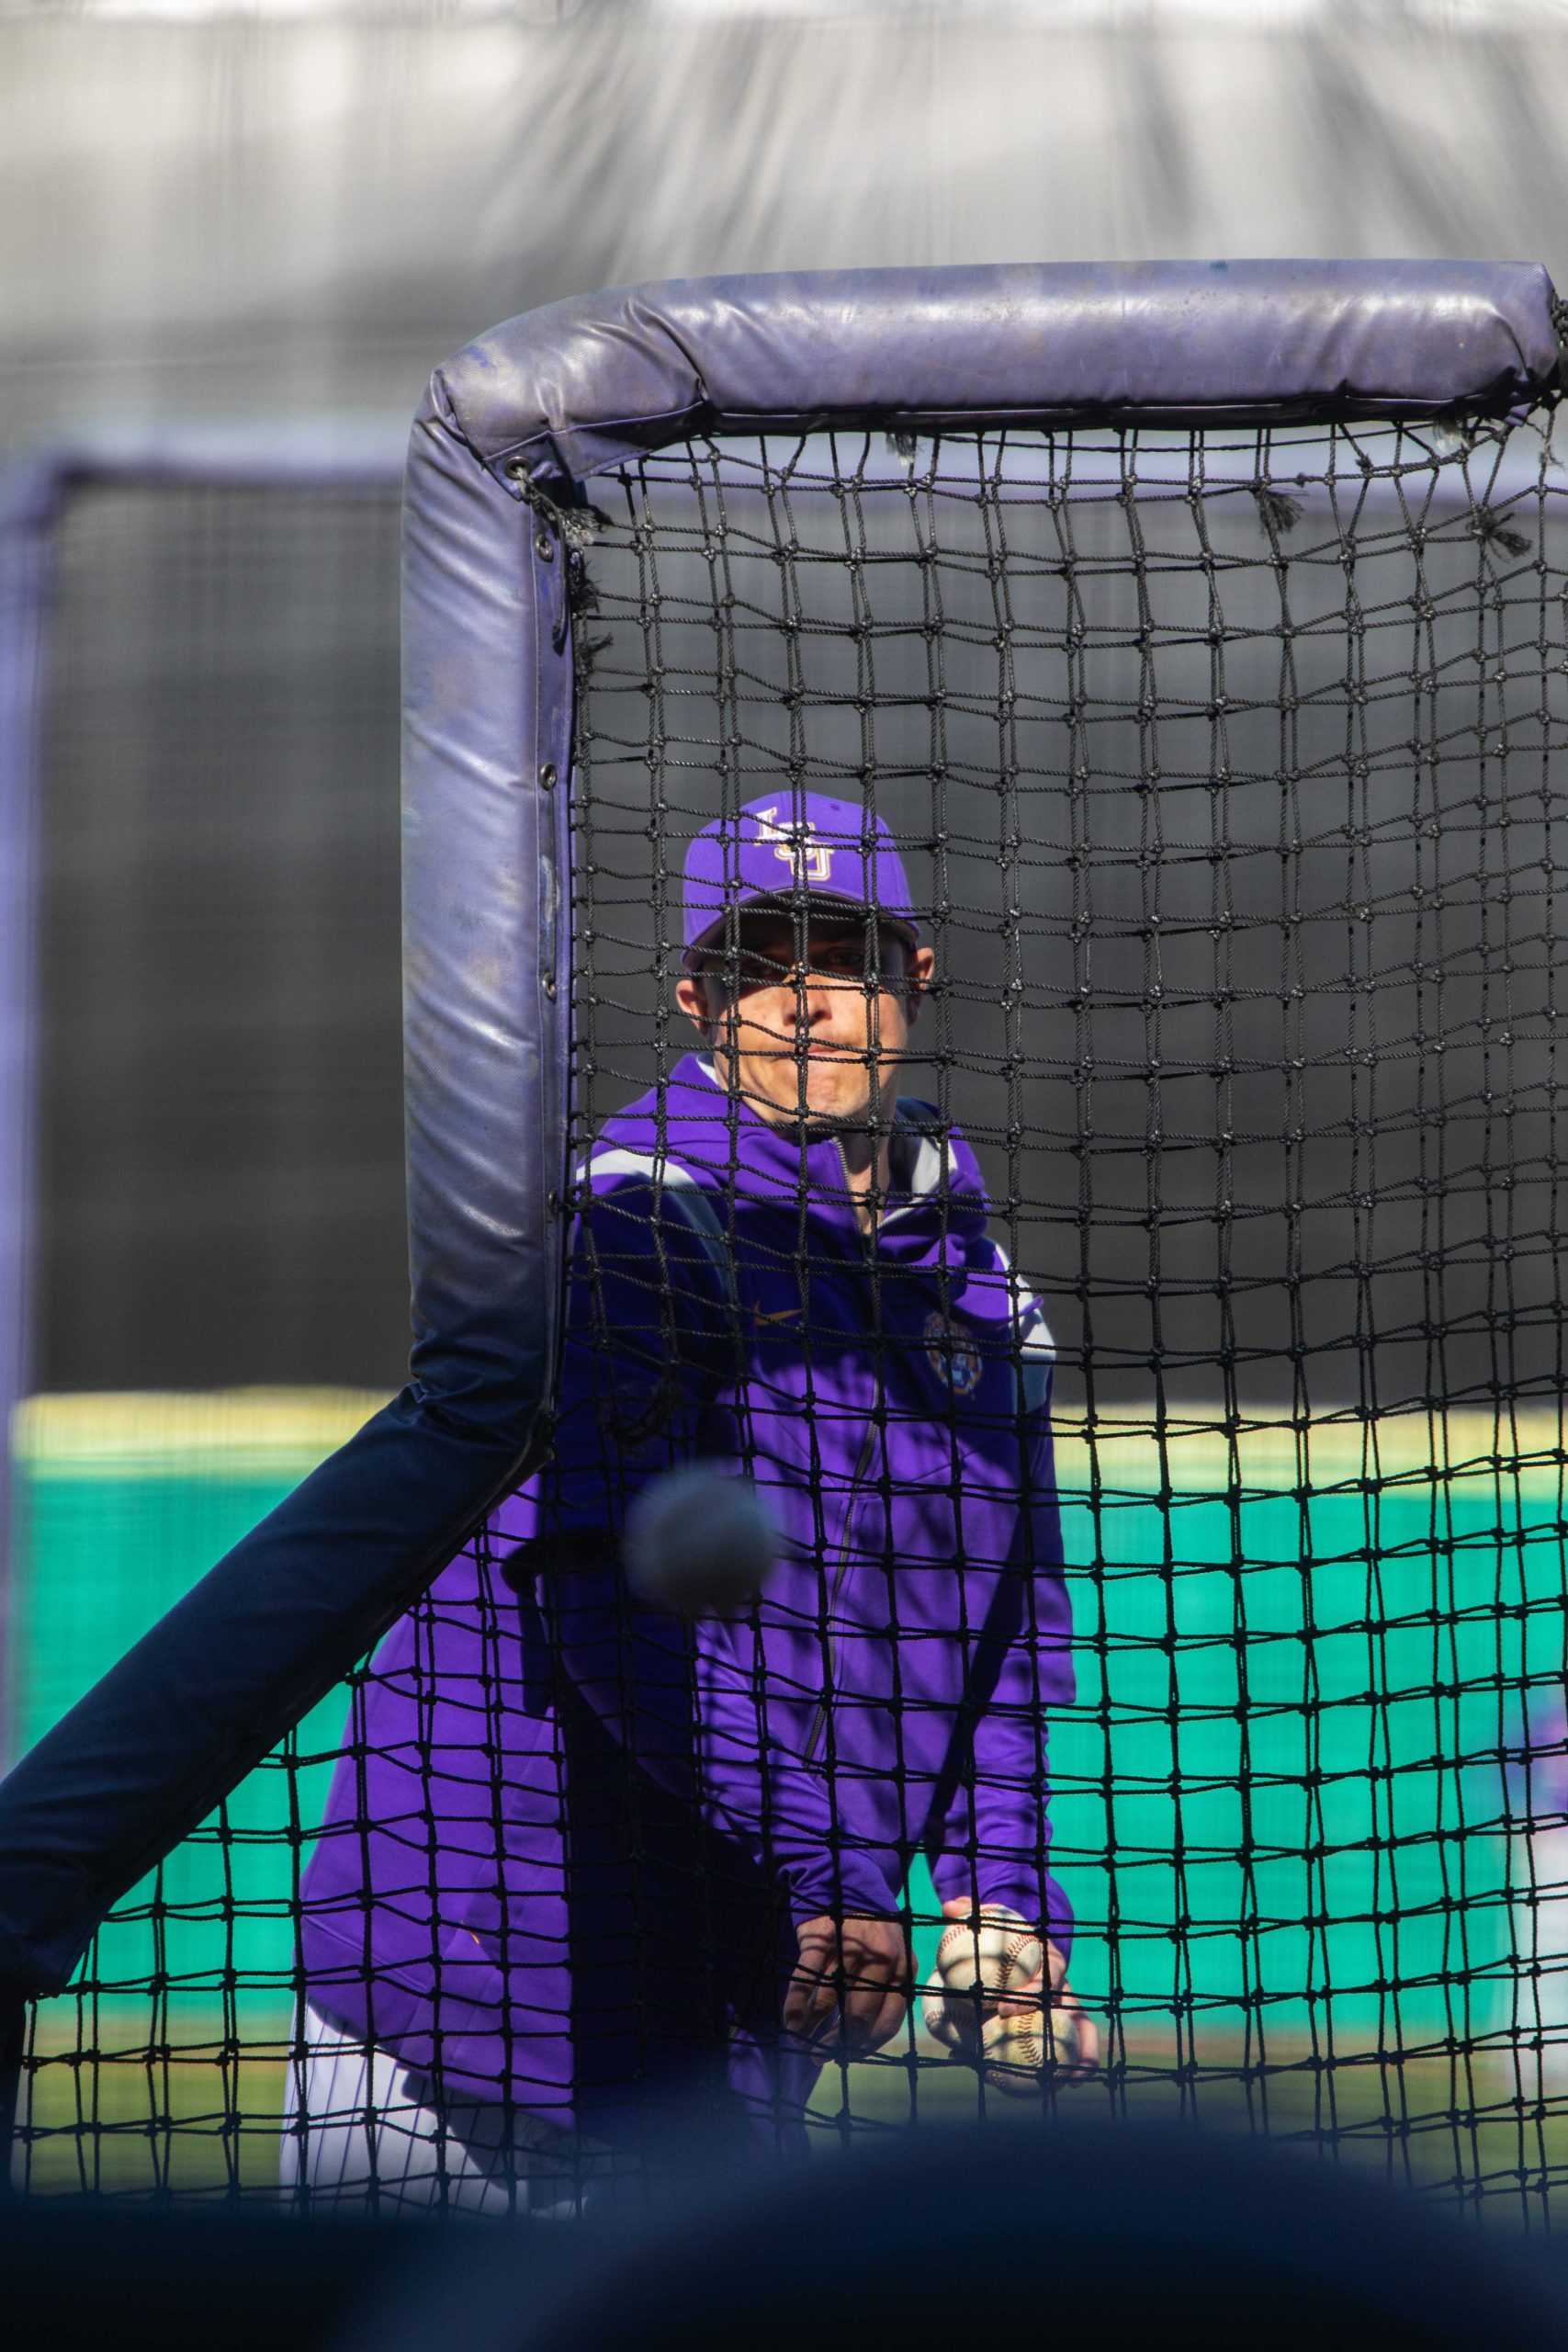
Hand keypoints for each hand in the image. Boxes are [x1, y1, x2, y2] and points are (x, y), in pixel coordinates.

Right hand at [784, 1913, 911, 2059]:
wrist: (847, 1884)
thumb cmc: (870, 1933)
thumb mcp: (892, 1958)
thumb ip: (886, 1992)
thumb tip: (862, 2042)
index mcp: (902, 1968)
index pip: (887, 2021)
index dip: (866, 2046)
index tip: (848, 2056)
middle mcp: (880, 1960)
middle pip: (857, 2016)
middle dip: (836, 2043)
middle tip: (819, 2056)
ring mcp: (849, 1947)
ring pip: (828, 2001)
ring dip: (810, 2027)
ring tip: (799, 2039)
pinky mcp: (821, 1938)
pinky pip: (805, 1980)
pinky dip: (795, 2005)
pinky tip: (790, 2020)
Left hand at [935, 1897, 1099, 2083]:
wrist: (1021, 1953)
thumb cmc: (1003, 1941)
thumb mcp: (990, 1925)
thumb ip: (971, 1915)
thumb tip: (948, 1906)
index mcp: (1049, 1959)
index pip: (1046, 1974)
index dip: (1029, 1993)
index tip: (1002, 2010)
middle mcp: (1065, 1985)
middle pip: (1072, 2008)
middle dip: (1063, 2032)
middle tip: (1041, 2061)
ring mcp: (1071, 2006)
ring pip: (1083, 2030)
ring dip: (1081, 2056)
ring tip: (1070, 2081)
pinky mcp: (1070, 2026)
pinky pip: (1074, 2046)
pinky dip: (1075, 2065)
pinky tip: (1063, 2086)